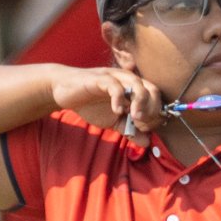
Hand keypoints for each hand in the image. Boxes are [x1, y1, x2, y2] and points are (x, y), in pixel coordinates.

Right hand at [50, 64, 164, 145]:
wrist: (64, 92)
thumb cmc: (91, 104)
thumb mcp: (114, 121)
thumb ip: (130, 130)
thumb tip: (147, 142)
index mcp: (134, 89)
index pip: (156, 98)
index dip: (155, 114)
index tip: (145, 128)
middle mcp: (128, 80)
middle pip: (151, 90)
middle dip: (152, 109)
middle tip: (142, 124)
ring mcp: (114, 77)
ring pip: (137, 84)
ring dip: (141, 102)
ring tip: (135, 117)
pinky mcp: (100, 79)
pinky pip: (114, 86)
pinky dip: (119, 98)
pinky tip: (117, 111)